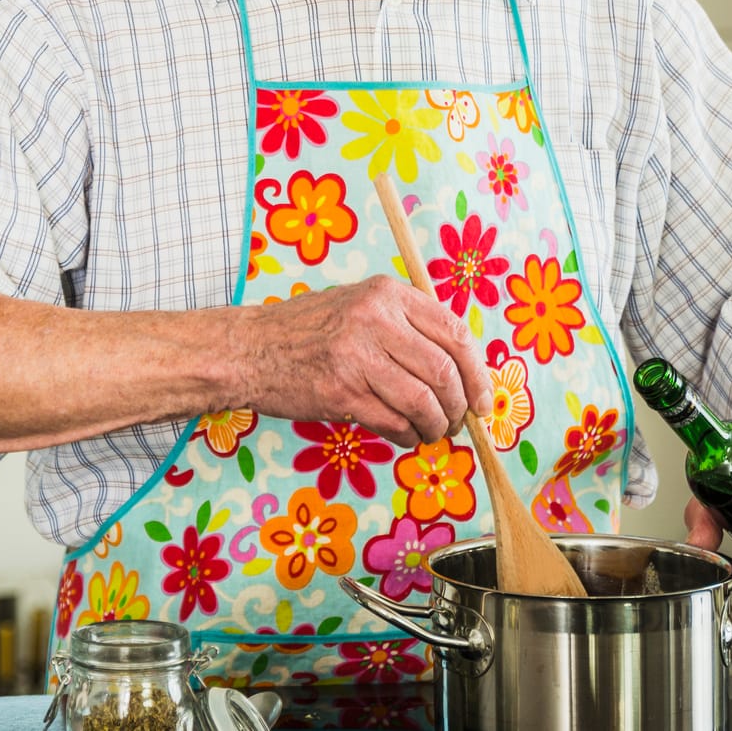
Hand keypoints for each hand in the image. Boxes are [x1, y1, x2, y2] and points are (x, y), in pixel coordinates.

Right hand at [237, 275, 490, 447]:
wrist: (249, 349)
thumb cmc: (305, 331)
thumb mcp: (358, 305)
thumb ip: (405, 326)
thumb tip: (459, 368)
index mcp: (387, 294)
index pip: (456, 333)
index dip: (478, 374)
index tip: (483, 400)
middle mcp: (376, 319)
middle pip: (445, 372)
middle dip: (460, 407)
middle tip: (458, 422)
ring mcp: (357, 356)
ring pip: (424, 402)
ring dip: (436, 426)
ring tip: (431, 433)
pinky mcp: (341, 392)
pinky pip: (395, 423)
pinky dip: (408, 436)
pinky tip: (405, 436)